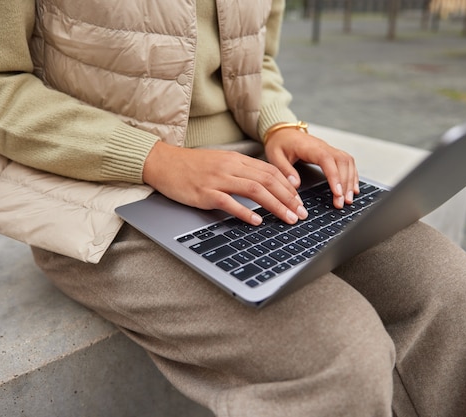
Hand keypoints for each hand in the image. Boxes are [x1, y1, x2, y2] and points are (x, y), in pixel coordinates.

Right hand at [142, 141, 308, 225]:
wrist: (164, 163)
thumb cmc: (191, 166)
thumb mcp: (220, 162)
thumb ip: (241, 171)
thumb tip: (264, 185)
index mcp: (236, 159)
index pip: (270, 171)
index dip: (288, 187)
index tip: (299, 201)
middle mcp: (230, 167)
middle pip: (268, 180)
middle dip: (289, 198)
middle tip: (301, 213)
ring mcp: (218, 179)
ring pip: (255, 190)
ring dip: (275, 205)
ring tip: (288, 218)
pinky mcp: (205, 192)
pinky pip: (229, 202)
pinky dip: (245, 212)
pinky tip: (257, 221)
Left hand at [264, 127, 358, 207]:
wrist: (283, 132)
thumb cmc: (279, 143)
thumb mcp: (275, 156)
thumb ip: (285, 170)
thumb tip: (295, 184)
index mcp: (310, 147)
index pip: (327, 160)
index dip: (334, 176)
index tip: (337, 193)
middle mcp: (323, 146)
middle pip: (342, 162)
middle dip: (345, 183)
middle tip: (342, 202)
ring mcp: (329, 149)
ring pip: (347, 162)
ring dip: (350, 180)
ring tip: (348, 199)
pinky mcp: (331, 153)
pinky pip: (347, 162)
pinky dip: (352, 175)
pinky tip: (352, 188)